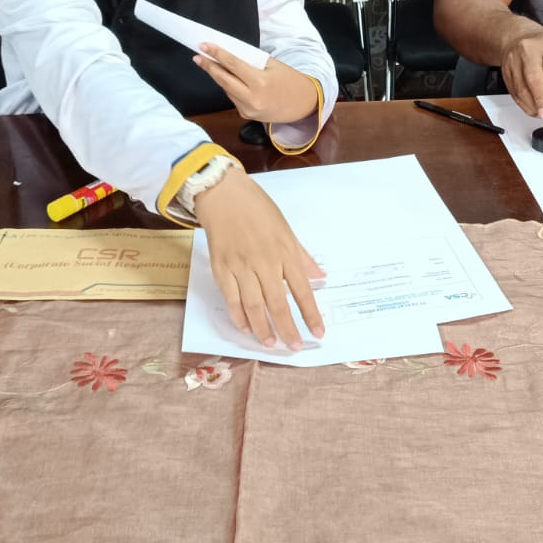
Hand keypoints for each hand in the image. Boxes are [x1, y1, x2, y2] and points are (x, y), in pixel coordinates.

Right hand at [193, 168, 324, 349]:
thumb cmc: (258, 209)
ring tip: (271, 344)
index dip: (311, 314)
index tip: (319, 333)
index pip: (302, 289)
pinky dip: (239, 316)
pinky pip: (231, 299)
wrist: (223, 194)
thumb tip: (321, 277)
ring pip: (253, 306)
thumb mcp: (286, 229)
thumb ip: (302, 256)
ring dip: (263, 328)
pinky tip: (246, 328)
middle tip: (294, 347)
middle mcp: (264, 261)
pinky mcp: (221, 269)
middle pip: (277, 303)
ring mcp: (241, 266)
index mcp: (285, 251)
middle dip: (288, 329)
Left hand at [194, 45, 317, 123]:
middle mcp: (252, 98)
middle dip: (209, 67)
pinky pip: (233, 98)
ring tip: (211, 64)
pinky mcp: (247, 116)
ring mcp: (248, 109)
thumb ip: (251, 62)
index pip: (233, 65)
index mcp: (260, 82)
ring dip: (219, 77)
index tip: (204, 46)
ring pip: (227, 90)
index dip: (217, 54)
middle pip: (224, 80)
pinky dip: (230, 88)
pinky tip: (229, 80)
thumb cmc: (290, 80)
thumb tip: (228, 57)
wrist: (303, 104)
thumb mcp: (273, 66)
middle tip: (197, 56)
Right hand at [499, 25, 542, 120]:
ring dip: (533, 106)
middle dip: (541, 99)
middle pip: (534, 77)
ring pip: (521, 88)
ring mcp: (514, 60)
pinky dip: (525, 105)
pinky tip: (534, 109)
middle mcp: (529, 50)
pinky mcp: (506, 72)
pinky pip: (514, 93)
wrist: (519, 38)